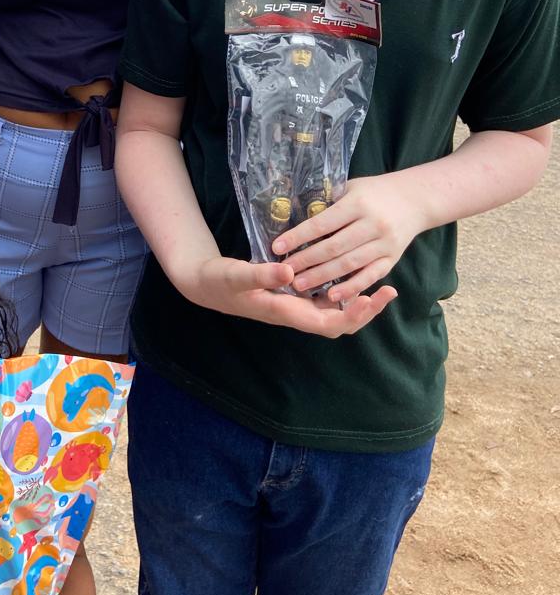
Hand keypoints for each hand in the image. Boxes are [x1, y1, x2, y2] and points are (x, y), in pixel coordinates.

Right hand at [183, 255, 392, 337]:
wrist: (206, 284)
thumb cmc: (220, 280)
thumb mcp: (237, 274)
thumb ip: (261, 274)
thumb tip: (290, 271)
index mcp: (285, 311)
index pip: (327, 323)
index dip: (351, 314)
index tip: (370, 296)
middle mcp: (295, 312)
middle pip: (339, 323)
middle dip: (365, 311)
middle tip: (388, 291)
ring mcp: (296, 306)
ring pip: (335, 312)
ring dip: (359, 302)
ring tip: (382, 286)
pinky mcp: (294, 295)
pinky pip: (326, 300)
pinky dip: (344, 292)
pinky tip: (355, 276)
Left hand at [272, 173, 427, 302]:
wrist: (414, 200)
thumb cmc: (374, 191)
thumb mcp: (350, 187)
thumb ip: (328, 201)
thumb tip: (294, 214)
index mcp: (357, 203)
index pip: (322, 223)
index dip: (298, 236)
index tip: (277, 247)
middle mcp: (372, 224)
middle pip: (333, 247)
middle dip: (306, 261)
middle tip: (284, 271)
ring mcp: (384, 244)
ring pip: (349, 264)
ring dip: (322, 276)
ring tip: (299, 284)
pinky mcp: (392, 258)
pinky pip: (370, 276)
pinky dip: (351, 287)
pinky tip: (332, 296)